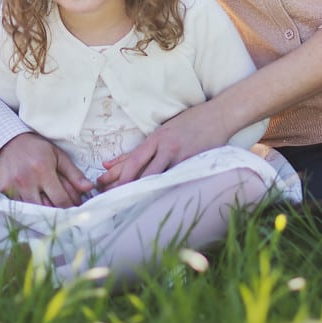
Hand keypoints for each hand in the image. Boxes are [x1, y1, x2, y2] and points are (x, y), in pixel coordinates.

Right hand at [0, 132, 92, 206]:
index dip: (71, 206)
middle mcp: (26, 180)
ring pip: (32, 210)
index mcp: (43, 170)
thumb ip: (74, 174)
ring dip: (43, 210)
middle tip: (64, 208)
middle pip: (46, 209)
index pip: (61, 199)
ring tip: (49, 204)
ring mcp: (12, 187)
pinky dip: (27, 207)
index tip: (75, 207)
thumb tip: (90, 188)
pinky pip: (18, 206)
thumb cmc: (36, 149)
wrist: (6, 141)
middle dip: (58, 211)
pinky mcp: (2, 190)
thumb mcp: (57, 156)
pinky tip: (33, 201)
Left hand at [95, 104, 229, 190]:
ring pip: (157, 178)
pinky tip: (157, 202)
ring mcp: (180, 156)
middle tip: (110, 201)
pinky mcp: (194, 162)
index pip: (132, 160)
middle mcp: (165, 147)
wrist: (218, 115)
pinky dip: (165, 190)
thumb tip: (109, 164)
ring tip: (129, 207)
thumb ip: (139, 150)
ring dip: (143, 192)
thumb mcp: (162, 132)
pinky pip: (177, 179)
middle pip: (141, 171)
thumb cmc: (189, 123)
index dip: (117, 176)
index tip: (102, 187)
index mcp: (156, 138)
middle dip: (124, 187)